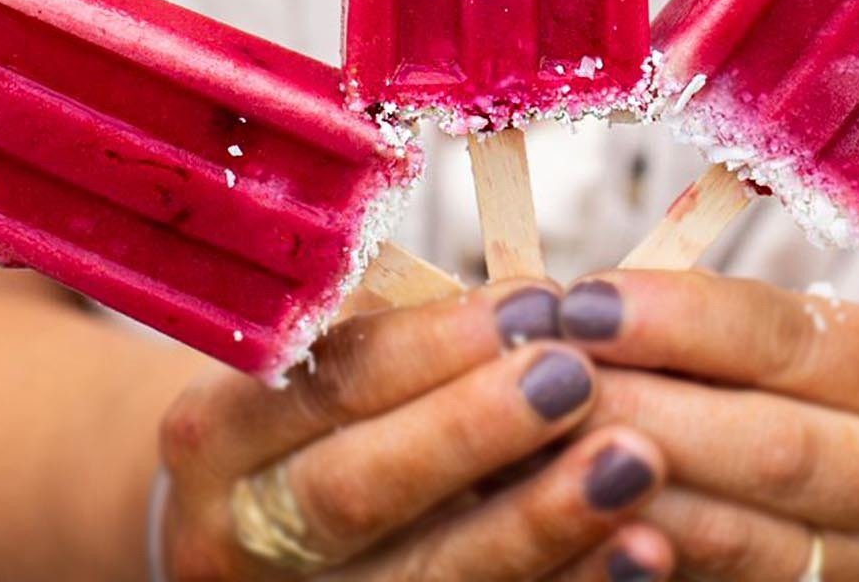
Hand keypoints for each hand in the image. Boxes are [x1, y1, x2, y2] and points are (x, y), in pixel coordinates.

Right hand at [157, 282, 675, 579]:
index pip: (325, 383)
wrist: (247, 532)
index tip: (532, 303)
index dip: (433, 345)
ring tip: (632, 463)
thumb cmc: (303, 416)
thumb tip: (534, 307)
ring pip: (423, 579)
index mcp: (216, 433)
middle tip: (576, 377)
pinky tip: (642, 549)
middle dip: (471, 432)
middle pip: (354, 490)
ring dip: (537, 524)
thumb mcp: (308, 360)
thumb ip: (387, 333)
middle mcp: (238, 534)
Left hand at [557, 271, 858, 580]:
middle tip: (539, 379)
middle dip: (638, 406)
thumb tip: (569, 310)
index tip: (581, 301)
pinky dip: (623, 553)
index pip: (785, 336)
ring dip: (615, 489)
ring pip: (730, 537)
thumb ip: (696, 320)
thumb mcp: (773, 330)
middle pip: (766, 446)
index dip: (676, 319)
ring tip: (527, 442)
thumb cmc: (783, 376)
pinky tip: (555, 514)